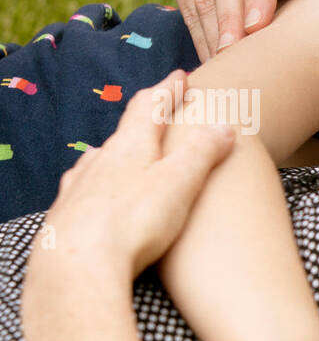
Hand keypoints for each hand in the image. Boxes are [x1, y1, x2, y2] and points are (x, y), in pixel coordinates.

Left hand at [31, 70, 233, 280]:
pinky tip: (93, 182)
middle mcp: (102, 158)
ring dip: (120, 145)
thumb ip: (202, 152)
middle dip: (147, 115)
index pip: (151, 107)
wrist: (78, 264)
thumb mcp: (180, 183)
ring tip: (128, 143)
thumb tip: (225, 126)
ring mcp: (82, 184)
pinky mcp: (70, 211)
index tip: (180, 76)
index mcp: (132, 145)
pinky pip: (86, 181)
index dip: (168, 90)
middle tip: (160, 105)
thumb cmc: (133, 222)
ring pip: (103, 154)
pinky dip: (97, 174)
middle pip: (127, 128)